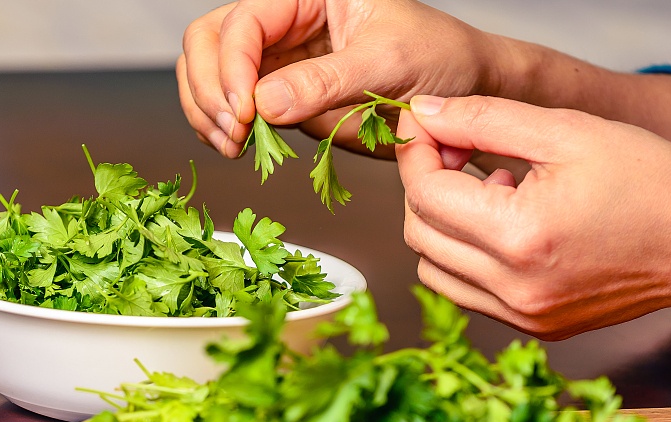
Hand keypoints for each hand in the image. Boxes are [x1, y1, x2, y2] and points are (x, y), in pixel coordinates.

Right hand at [176, 0, 491, 157]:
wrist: (462, 92)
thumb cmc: (439, 57)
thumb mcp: (387, 62)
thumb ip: (325, 81)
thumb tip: (264, 104)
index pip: (243, 22)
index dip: (232, 67)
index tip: (245, 112)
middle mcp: (284, 23)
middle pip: (208, 42)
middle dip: (208, 88)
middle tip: (232, 133)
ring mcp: (278, 62)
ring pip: (209, 76)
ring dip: (207, 113)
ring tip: (233, 147)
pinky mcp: (282, 99)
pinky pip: (234, 110)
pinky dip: (223, 131)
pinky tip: (239, 149)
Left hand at [396, 95, 670, 339]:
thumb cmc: (651, 183)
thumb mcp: (567, 132)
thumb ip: (484, 119)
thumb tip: (426, 113)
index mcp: (520, 236)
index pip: (425, 194)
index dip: (415, 152)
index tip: (426, 125)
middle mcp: (513, 287)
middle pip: (419, 233)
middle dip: (424, 184)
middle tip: (457, 149)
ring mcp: (521, 314)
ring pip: (433, 269)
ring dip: (441, 223)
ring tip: (491, 187)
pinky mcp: (532, 326)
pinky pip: (466, 291)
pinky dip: (465, 255)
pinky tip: (506, 221)